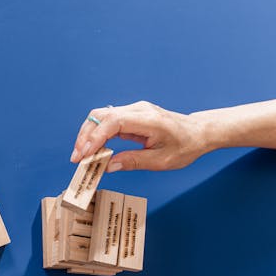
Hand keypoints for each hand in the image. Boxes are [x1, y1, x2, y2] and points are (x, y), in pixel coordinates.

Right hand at [71, 101, 206, 171]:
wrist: (198, 132)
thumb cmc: (185, 146)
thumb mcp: (162, 161)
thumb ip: (133, 161)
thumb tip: (108, 166)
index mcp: (148, 120)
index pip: (112, 122)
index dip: (95, 138)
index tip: (84, 154)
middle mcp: (138, 109)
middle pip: (100, 115)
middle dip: (84, 136)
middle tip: (77, 158)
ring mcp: (134, 109)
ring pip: (100, 116)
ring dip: (87, 134)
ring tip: (81, 155)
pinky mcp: (130, 114)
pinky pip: (107, 120)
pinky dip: (96, 134)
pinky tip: (93, 149)